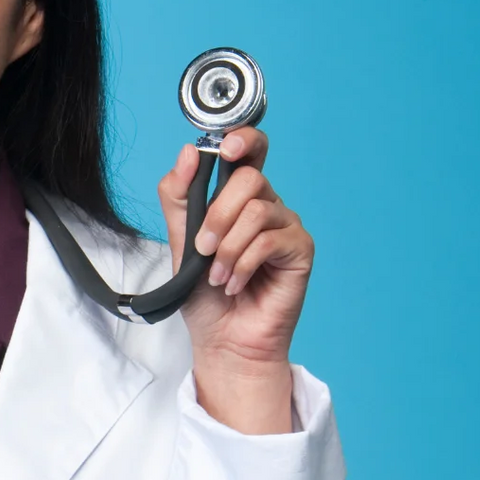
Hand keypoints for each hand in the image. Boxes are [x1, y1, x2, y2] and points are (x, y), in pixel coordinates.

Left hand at [157, 128, 313, 431]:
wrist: (221, 340)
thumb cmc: (203, 295)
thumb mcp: (179, 241)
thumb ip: (179, 197)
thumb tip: (189, 152)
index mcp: (238, 197)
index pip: (251, 150)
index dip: (242, 139)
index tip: (224, 148)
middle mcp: (266, 206)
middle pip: (250, 178)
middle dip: (217, 213)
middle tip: (203, 248)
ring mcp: (286, 227)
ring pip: (256, 211)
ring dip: (227, 246)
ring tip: (216, 275)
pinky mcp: (300, 251)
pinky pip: (269, 241)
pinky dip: (242, 264)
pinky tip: (234, 283)